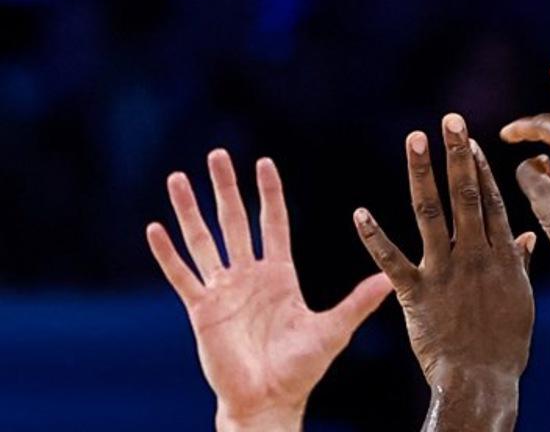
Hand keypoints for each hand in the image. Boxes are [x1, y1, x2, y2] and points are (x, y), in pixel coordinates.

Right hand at [146, 151, 392, 431]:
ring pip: (203, 240)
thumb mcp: (334, 329)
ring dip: (190, 210)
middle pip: (235, 220)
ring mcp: (223, 291)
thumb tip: (391, 279)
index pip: (273, 223)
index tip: (264, 162)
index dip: (268, 193)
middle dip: (226, 187)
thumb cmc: (302, 369)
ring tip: (177, 179)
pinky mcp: (202, 310)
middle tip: (217, 154)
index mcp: (280, 275)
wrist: (268, 400)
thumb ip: (358, 301)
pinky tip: (155, 227)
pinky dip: (168, 253)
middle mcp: (249, 276)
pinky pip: (181, 275)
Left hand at [354, 114, 535, 431]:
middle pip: (464, 194)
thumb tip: (527, 235)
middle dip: (456, 154)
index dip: (479, 167)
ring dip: (421, 173)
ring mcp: (444, 270)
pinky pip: (391, 259)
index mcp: (501, 253)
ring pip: (430, 213)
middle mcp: (474, 253)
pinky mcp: (416, 293)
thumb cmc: (505, 344)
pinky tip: (359, 212)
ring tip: (413, 139)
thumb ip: (520, 261)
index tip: (468, 139)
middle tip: (448, 120)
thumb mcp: (521, 298)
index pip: (490, 200)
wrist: (481, 381)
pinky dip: (374, 236)